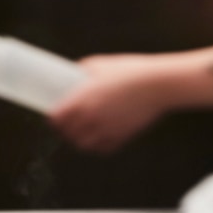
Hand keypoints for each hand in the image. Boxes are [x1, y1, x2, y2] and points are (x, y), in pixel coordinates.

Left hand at [50, 54, 169, 153]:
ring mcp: (106, 129)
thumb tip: (74, 73)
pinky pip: (103, 149)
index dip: (54, 117)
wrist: (159, 84)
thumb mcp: (102, 63)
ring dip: (80, 139)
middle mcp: (90, 117)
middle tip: (67, 123)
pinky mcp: (121, 136)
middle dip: (65, 128)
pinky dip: (98, 145)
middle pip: (67, 133)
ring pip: (83, 144)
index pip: (56, 118)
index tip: (56, 114)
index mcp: (82, 99)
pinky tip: (100, 136)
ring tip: (82, 132)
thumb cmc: (132, 71)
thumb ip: (83, 70)